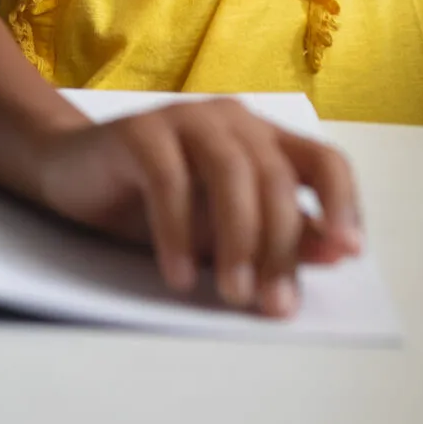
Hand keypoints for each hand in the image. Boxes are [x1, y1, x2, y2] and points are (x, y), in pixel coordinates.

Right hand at [32, 100, 362, 316]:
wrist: (73, 175)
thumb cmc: (156, 205)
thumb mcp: (225, 231)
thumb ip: (280, 236)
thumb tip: (337, 252)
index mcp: (264, 139)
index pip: (324, 161)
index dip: (343, 203)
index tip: (349, 252)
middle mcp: (233, 121)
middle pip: (277, 178)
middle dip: (281, 247)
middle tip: (272, 304)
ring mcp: (186, 119)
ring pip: (232, 174)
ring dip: (238, 241)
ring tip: (233, 294)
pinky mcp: (141, 132)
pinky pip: (169, 182)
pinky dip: (178, 234)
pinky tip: (179, 276)